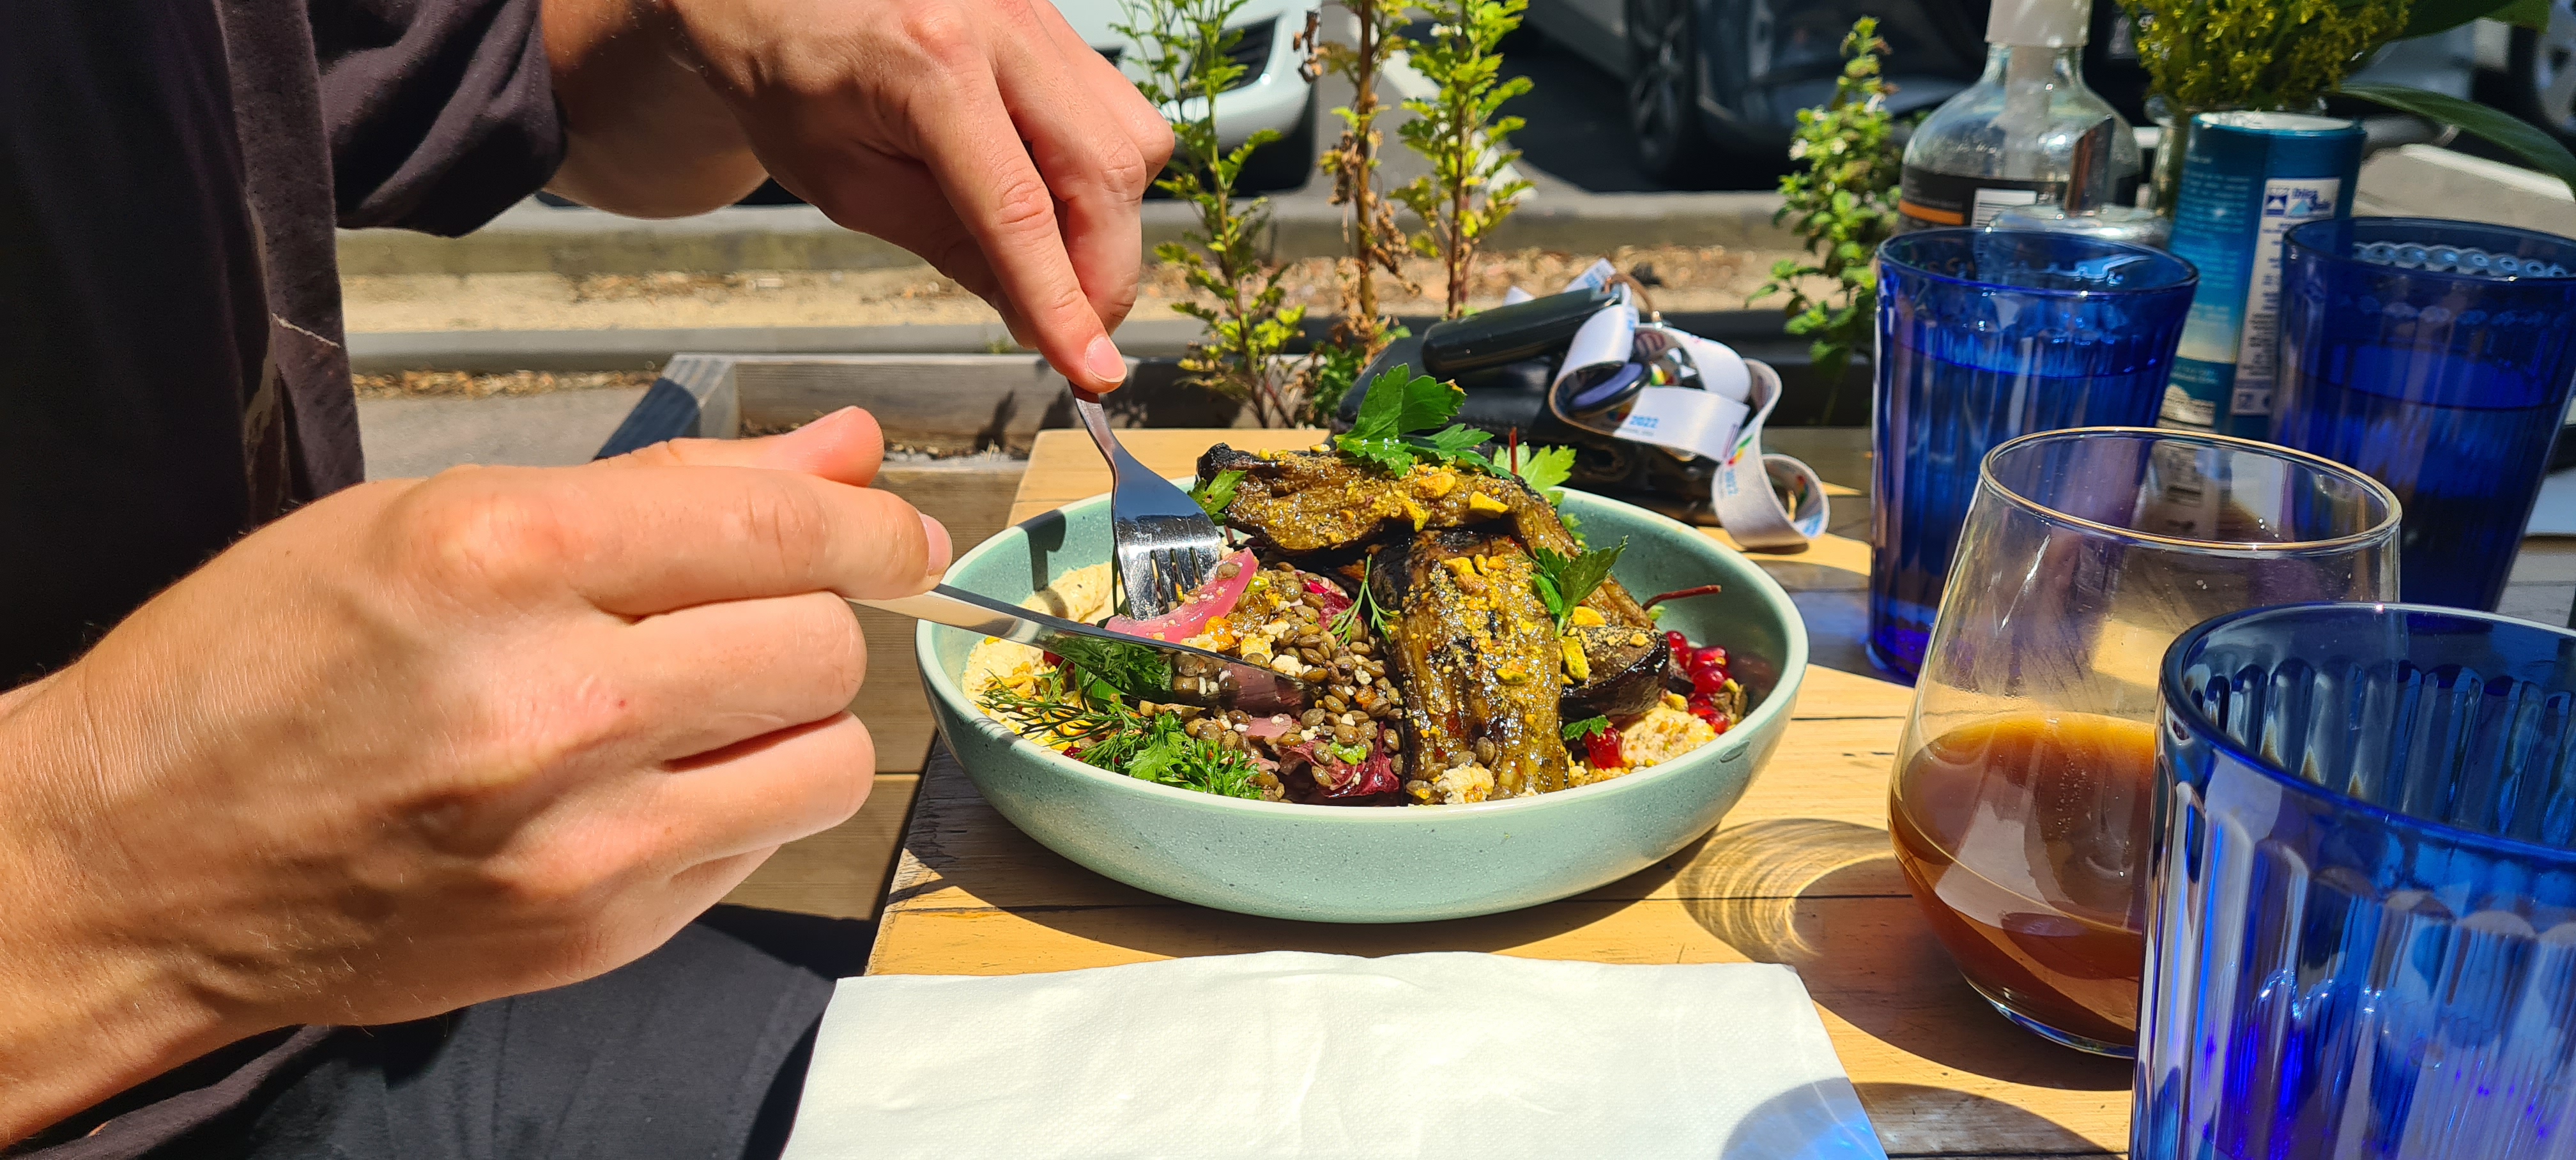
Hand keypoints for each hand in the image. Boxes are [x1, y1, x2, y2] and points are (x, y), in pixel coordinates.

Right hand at [0, 409, 942, 1142]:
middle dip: (819, 617)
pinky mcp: (593, 931)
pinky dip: (741, 803)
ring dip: (798, 721)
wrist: (138, 862)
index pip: (778, 526)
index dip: (871, 525)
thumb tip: (848, 452)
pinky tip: (651, 782)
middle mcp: (554, 701)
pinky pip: (762, 847)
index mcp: (501, 556)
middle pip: (824, 644)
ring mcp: (579, 836)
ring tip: (705, 702)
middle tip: (756, 612)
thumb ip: (667, 487)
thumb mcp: (432, 515)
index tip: (897, 532)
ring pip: (829, 759)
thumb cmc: (263, 663)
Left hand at [544, 0, 1173, 392]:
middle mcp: (1001, 26)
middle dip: (1105, 274)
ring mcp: (1039, 17)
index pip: (1021, 209)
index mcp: (928, 64)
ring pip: (1133, 143)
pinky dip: (1105, 178)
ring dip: (1112, 225)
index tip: (1090, 369)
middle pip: (1103, 174)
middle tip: (1077, 335)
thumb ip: (951, 247)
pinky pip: (1121, 113)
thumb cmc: (791, 85)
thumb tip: (1038, 315)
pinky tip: (1056, 200)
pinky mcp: (1058, 24)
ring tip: (1057, 264)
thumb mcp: (850, 188)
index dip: (1063, 302)